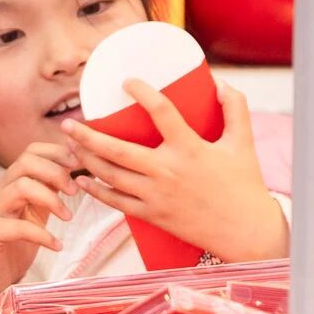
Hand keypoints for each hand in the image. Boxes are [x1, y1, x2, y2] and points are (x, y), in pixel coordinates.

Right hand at [0, 140, 80, 292]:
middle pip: (25, 162)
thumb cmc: (14, 240)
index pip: (31, 151)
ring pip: (21, 187)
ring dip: (51, 199)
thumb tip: (80, 171)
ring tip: (68, 217)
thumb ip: (51, 190)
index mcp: (12, 182)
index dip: (57, 153)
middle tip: (75, 191)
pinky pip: (17, 227)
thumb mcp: (36, 210)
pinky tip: (57, 245)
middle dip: (56, 172)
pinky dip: (42, 235)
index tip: (80, 165)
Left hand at [64, 79, 288, 264]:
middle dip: (86, 135)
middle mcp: (168, 172)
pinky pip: (117, 202)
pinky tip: (83, 180)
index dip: (143, 92)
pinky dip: (97, 191)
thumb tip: (219, 82)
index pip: (162, 112)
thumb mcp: (243, 142)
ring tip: (70, 145)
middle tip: (68, 123)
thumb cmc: (245, 185)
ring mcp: (157, 196)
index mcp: (190, 149)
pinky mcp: (153, 215)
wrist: (246, 232)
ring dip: (86, 160)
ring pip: (111, 176)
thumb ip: (235, 108)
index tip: (127, 81)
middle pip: (117, 149)